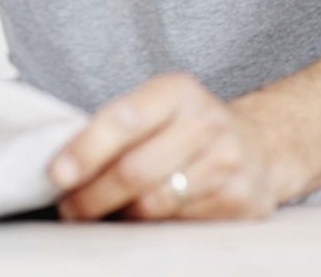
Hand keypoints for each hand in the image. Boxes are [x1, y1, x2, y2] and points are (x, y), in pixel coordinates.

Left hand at [48, 72, 281, 220]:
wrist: (263, 146)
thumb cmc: (189, 128)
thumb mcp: (160, 108)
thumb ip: (119, 127)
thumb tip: (64, 166)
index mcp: (177, 90)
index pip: (124, 119)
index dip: (86, 149)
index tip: (57, 174)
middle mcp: (205, 122)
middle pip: (134, 170)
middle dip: (92, 195)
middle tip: (68, 207)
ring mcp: (226, 163)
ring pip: (154, 204)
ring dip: (117, 216)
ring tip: (97, 214)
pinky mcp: (239, 202)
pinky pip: (178, 225)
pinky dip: (149, 229)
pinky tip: (138, 221)